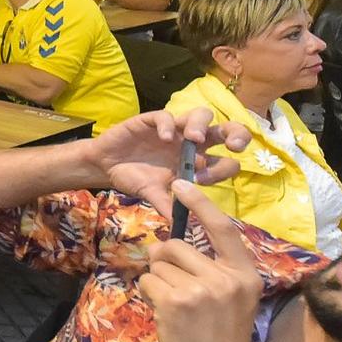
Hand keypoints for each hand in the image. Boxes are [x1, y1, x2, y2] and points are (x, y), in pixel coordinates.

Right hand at [85, 108, 249, 213]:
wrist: (105, 166)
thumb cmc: (134, 178)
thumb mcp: (153, 194)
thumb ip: (167, 205)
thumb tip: (180, 227)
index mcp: (197, 162)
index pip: (224, 162)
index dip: (221, 169)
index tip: (203, 179)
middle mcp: (191, 143)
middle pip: (224, 131)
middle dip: (236, 134)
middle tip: (234, 145)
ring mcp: (174, 130)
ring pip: (200, 115)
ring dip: (201, 125)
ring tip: (194, 138)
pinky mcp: (151, 121)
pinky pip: (165, 116)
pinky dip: (168, 124)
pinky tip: (164, 137)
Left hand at [135, 182, 260, 341]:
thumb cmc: (222, 339)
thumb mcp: (232, 299)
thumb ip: (210, 269)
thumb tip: (168, 243)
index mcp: (246, 275)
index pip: (223, 228)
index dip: (200, 203)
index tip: (180, 184)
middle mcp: (226, 278)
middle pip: (177, 246)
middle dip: (165, 260)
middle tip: (174, 286)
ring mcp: (200, 290)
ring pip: (158, 264)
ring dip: (158, 282)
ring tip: (176, 308)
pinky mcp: (174, 302)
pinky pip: (147, 281)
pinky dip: (149, 295)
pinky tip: (166, 315)